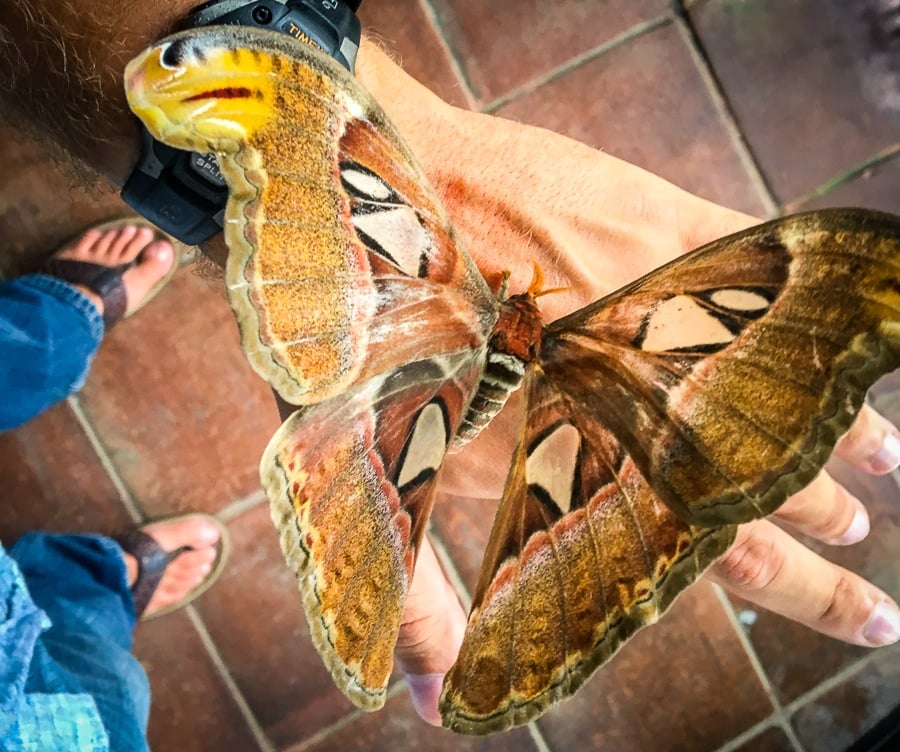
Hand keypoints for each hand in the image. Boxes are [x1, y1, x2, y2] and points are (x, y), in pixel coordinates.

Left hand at [365, 58, 899, 722]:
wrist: (366, 210)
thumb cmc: (365, 350)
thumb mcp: (383, 497)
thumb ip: (424, 606)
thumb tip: (438, 713)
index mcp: (588, 463)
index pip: (726, 552)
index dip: (806, 593)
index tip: (870, 618)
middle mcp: (640, 392)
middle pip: (766, 479)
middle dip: (825, 527)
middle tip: (873, 563)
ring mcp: (655, 301)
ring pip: (776, 384)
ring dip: (833, 434)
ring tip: (881, 470)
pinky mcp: (652, 223)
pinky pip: (759, 277)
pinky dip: (809, 318)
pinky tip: (838, 337)